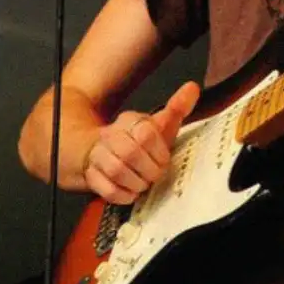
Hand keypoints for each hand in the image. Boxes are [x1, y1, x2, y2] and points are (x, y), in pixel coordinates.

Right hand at [82, 80, 200, 204]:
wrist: (101, 152)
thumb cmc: (138, 142)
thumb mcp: (158, 125)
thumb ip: (176, 108)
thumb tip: (193, 88)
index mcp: (129, 121)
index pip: (146, 132)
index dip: (160, 151)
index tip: (165, 160)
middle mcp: (110, 136)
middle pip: (130, 152)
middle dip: (149, 169)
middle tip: (156, 175)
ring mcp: (97, 156)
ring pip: (116, 171)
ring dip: (137, 183)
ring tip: (145, 185)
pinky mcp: (91, 176)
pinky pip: (106, 189)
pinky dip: (124, 195)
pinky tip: (132, 194)